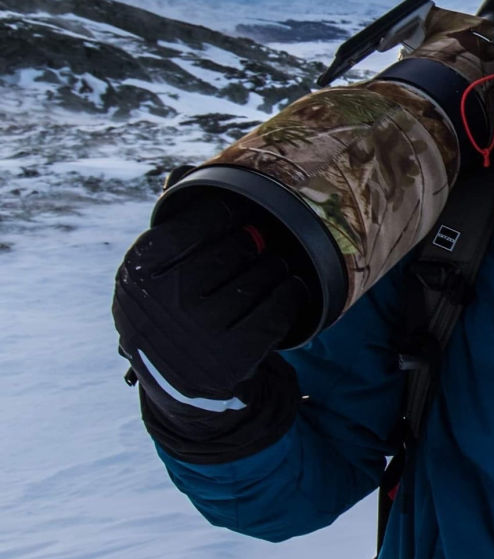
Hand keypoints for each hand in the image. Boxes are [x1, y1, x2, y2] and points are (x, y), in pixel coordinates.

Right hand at [112, 194, 311, 409]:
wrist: (180, 385)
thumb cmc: (173, 311)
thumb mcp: (155, 274)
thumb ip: (171, 225)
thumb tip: (184, 172)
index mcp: (139, 273)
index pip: (196, 223)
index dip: (223, 215)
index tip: (237, 214)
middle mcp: (166, 301)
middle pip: (235, 247)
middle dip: (253, 242)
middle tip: (259, 242)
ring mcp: (200, 331)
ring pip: (262, 274)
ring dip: (275, 266)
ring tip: (274, 264)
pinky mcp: (234, 356)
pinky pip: (279, 307)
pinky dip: (290, 293)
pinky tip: (290, 287)